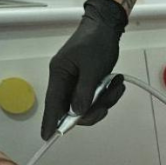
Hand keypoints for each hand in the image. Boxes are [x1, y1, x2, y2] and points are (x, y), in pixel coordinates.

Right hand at [41, 0, 127, 139]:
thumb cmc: (96, 42)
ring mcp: (76, 83)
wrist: (106, 27)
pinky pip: (96, 99)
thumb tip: (77, 112)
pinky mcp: (87, 84)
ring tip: (116, 84)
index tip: (48, 137)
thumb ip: (84, 92)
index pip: (53, 103)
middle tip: (108, 99)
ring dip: (105, 100)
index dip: (50, 122)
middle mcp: (65, 81)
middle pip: (74, 109)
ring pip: (88, 106)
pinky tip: (116, 82)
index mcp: (59, 74)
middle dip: (94, 109)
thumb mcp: (92, 68)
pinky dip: (108, 95)